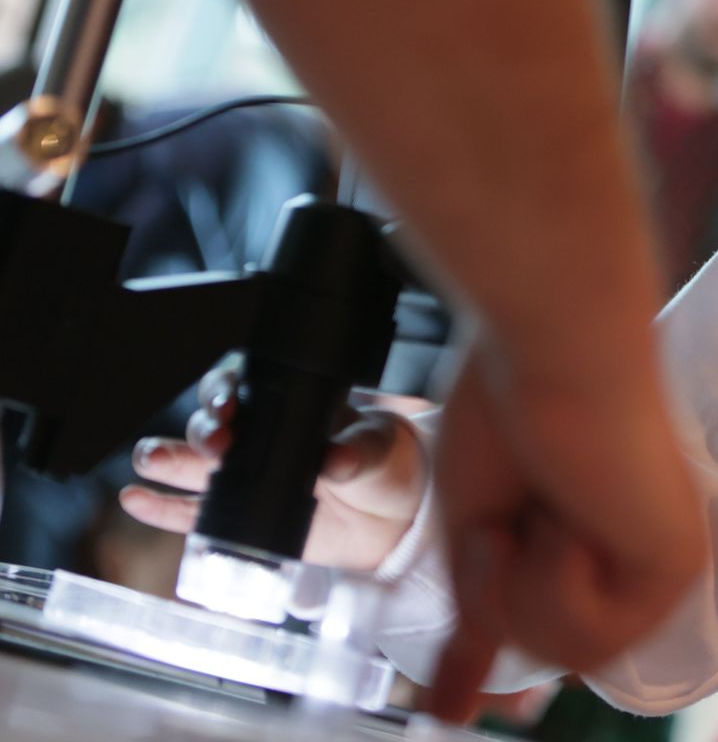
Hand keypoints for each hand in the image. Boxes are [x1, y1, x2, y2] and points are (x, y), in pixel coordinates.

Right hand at [119, 358, 428, 572]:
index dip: (226, 392)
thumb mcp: (377, 449)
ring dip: (167, 460)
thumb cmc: (383, 464)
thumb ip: (357, 452)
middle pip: (210, 424)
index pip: (244, 388)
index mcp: (288, 405)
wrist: (392, 516)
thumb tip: (337, 458)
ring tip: (150, 461)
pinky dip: (161, 507)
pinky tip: (137, 499)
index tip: (229, 406)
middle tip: (215, 442)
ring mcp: (244, 476)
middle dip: (203, 430)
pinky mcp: (239, 517)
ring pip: (191, 464)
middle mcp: (257, 436)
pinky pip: (191, 513)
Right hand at [422, 341, 706, 722]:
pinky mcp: (676, 567)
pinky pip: (590, 638)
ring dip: (520, 591)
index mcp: (597, 540)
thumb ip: (480, 617)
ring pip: (567, 656)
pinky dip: (553, 584)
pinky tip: (566, 525)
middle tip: (500, 529)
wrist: (547, 353)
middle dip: (497, 597)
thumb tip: (452, 709)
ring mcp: (662, 566)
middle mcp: (637, 556)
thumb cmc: (510, 410)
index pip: (556, 627)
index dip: (502, 647)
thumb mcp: (476, 533)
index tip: (455, 705)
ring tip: (530, 520)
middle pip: (547, 650)